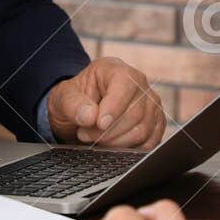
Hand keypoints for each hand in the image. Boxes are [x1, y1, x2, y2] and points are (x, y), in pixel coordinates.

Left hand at [47, 57, 165, 147]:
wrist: (83, 108)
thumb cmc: (75, 98)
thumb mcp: (63, 97)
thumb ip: (72, 104)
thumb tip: (90, 116)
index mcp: (116, 69)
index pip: (124, 86)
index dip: (113, 108)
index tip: (99, 124)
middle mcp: (139, 84)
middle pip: (134, 113)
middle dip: (108, 131)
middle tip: (85, 135)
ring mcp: (151, 104)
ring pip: (142, 130)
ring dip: (116, 142)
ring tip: (94, 139)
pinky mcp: (156, 123)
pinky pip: (150, 142)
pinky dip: (129, 149)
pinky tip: (111, 145)